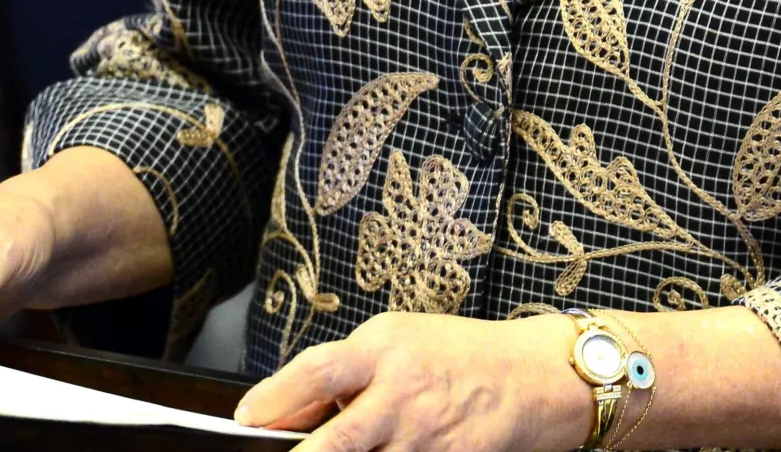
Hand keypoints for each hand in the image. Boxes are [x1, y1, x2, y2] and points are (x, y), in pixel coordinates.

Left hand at [235, 312, 586, 447]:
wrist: (534, 379)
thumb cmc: (461, 356)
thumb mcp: (400, 339)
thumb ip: (348, 371)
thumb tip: (289, 410)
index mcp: (386, 348)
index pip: (317, 372)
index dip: (274, 397)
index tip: (246, 417)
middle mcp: (403, 394)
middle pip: (334, 442)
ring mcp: (426, 438)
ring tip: (351, 443)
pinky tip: (388, 451)